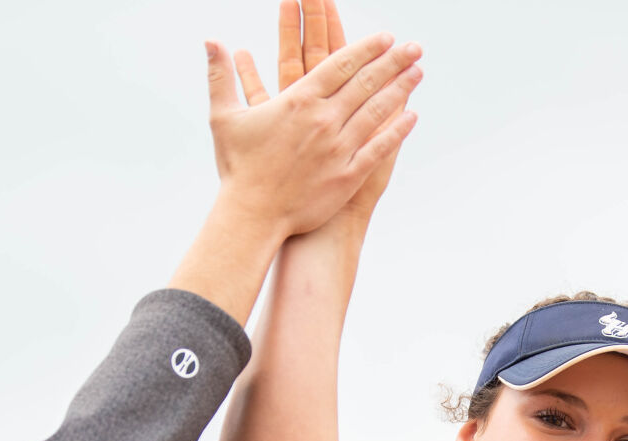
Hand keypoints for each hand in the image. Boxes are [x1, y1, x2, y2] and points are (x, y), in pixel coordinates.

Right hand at [204, 23, 420, 239]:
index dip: (366, 48)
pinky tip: (411, 116)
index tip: (385, 37)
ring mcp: (339, 148)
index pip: (340, 64)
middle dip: (393, 61)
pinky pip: (379, 148)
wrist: (253, 216)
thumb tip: (210, 40)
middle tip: (414, 47)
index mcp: (299, 101)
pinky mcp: (347, 175)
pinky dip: (396, 131)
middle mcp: (324, 120)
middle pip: (366, 82)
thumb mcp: (224, 116)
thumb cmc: (238, 167)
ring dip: (400, 89)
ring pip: (377, 111)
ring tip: (418, 73)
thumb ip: (221, 75)